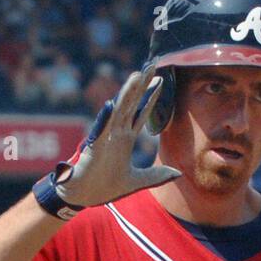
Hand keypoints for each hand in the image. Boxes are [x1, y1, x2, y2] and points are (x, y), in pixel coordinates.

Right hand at [56, 65, 181, 207]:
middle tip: (153, 64)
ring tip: (138, 75)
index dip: (151, 97)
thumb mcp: (137, 182)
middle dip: (142, 84)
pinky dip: (106, 117)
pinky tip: (112, 103)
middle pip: (131, 103)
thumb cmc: (104, 186)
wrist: (82, 196)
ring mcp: (105, 138)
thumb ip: (156, 176)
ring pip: (119, 110)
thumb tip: (178, 173)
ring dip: (127, 93)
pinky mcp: (95, 147)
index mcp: (125, 138)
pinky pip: (100, 130)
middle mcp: (116, 133)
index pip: (141, 112)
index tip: (162, 79)